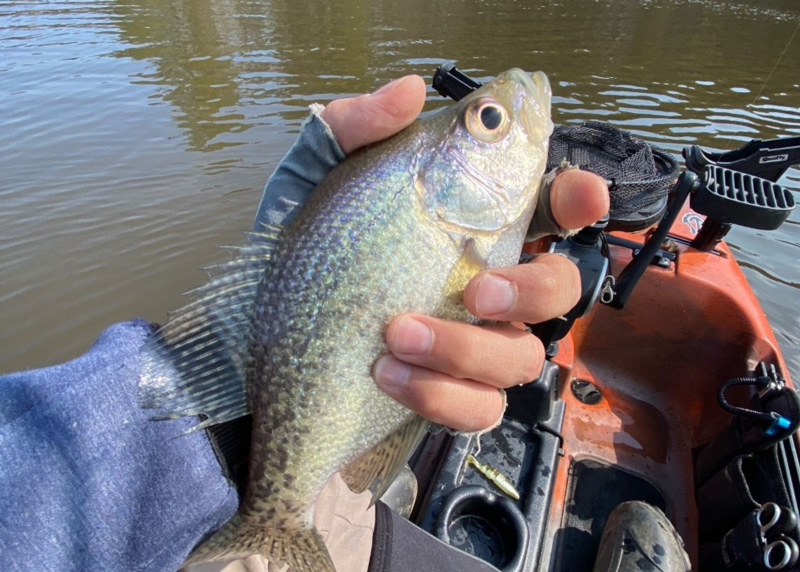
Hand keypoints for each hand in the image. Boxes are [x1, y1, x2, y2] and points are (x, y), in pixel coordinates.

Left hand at [322, 75, 608, 432]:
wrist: (257, 352)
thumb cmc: (294, 261)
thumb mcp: (309, 184)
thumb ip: (352, 130)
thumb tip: (410, 91)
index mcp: (463, 231)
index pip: (544, 210)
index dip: (578, 200)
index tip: (580, 195)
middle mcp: (481, 288)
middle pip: (559, 289)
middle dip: (532, 290)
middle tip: (475, 291)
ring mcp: (470, 349)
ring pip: (521, 358)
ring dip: (466, 349)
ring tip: (397, 335)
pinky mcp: (449, 399)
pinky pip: (480, 408)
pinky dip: (440, 395)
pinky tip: (386, 375)